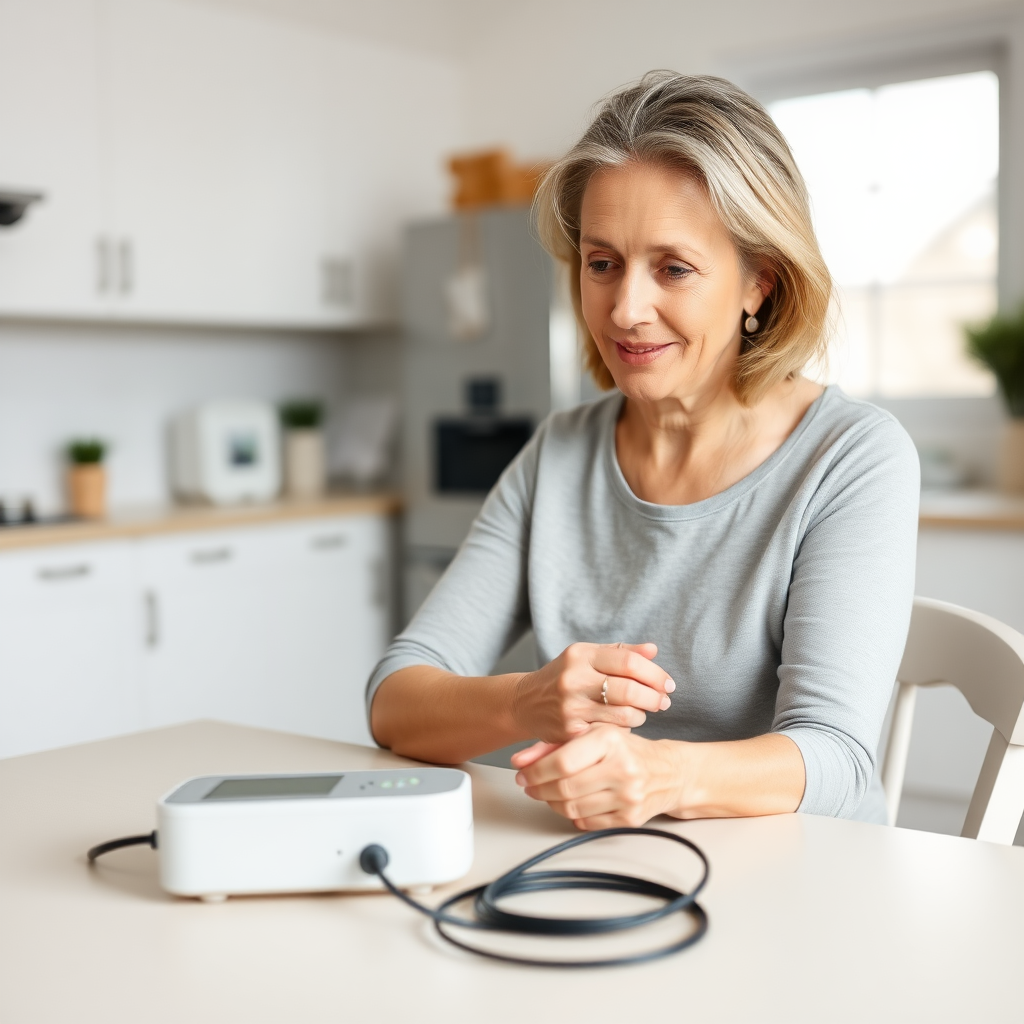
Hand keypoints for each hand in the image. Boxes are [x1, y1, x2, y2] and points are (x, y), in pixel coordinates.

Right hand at [511, 642, 673, 743]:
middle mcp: (574, 679)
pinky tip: (623, 724)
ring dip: (642, 715)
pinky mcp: (571, 731)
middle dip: (654, 697)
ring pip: (624, 715)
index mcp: (581, 655)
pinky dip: (624, 729)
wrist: (525, 703)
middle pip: (630, 690)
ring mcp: (572, 707)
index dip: (655, 674)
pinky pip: (610, 732)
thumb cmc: (562, 677)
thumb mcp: (586, 657)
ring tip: (642, 712)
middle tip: (664, 701)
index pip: (629, 662)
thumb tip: (653, 650)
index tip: (668, 684)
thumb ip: (620, 653)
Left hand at [511, 724, 683, 829]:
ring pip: (572, 809)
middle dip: (538, 788)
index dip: (535, 771)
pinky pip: (587, 823)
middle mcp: (622, 768)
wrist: (671, 772)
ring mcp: (628, 796)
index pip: (563, 761)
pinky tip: (571, 803)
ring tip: (547, 793)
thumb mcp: (593, 735)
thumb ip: (553, 745)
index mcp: (610, 740)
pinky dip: (572, 815)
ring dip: (551, 803)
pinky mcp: (630, 818)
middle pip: (565, 788)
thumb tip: (520, 761)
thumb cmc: (627, 750)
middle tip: (528, 786)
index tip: (522, 773)